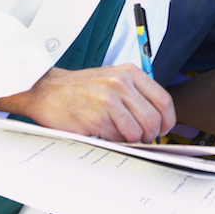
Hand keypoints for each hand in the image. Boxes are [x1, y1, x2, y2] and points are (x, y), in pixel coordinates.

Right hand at [0, 65, 174, 142]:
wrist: (46, 89)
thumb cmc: (81, 88)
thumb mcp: (113, 78)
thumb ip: (136, 94)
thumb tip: (158, 119)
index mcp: (129, 73)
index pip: (163, 100)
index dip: (168, 120)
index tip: (164, 129)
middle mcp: (121, 84)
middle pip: (153, 119)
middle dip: (150, 134)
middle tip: (142, 137)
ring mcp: (108, 101)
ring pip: (137, 132)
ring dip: (131, 140)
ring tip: (119, 134)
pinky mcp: (95, 118)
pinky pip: (117, 139)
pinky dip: (113, 141)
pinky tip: (104, 132)